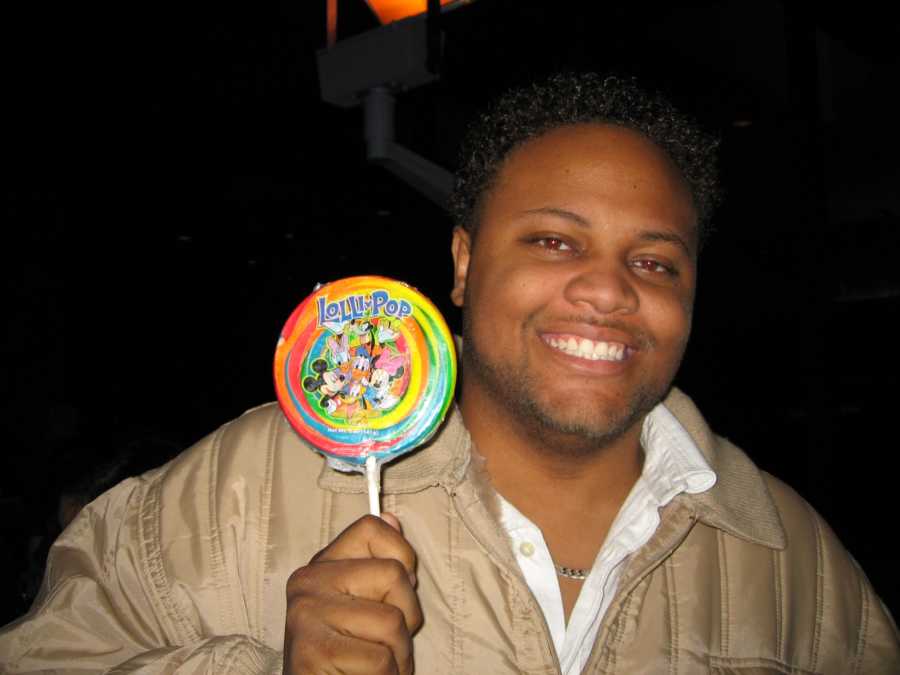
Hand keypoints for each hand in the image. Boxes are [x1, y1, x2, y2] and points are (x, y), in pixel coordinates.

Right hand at [283, 513, 422, 673]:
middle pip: (394, 574)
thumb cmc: (349, 654)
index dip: (401, 555)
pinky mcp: (311, 652)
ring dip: (399, 654)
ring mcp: (306, 615)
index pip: (371, 528)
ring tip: (376, 663)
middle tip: (387, 640)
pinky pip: (380, 660)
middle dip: (408, 616)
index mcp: (322, 565)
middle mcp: (308, 582)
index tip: (396, 590)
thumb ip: (378, 564)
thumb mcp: (364, 604)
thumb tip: (392, 518)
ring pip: (393, 622)